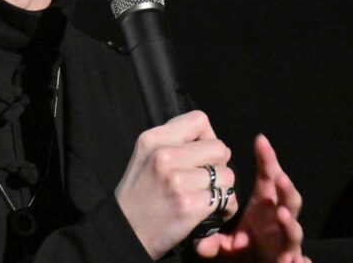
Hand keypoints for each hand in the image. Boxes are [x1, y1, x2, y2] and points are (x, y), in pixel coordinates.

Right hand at [115, 110, 239, 258]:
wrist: (126, 232)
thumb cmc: (139, 194)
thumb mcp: (145, 156)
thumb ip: (173, 141)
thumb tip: (210, 139)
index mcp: (154, 139)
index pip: (199, 120)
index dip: (208, 136)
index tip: (201, 154)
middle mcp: (164, 155)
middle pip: (219, 147)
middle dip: (219, 164)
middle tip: (205, 179)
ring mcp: (177, 181)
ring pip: (226, 175)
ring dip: (223, 188)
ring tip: (208, 196)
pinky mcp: (189, 206)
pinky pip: (226, 198)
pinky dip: (225, 207)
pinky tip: (214, 211)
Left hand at [194, 134, 308, 262]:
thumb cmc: (247, 246)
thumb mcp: (228, 241)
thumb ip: (214, 240)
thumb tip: (199, 244)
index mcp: (266, 206)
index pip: (269, 178)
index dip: (267, 159)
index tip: (260, 140)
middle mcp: (280, 220)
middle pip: (288, 201)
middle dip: (286, 189)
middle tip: (280, 178)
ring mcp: (286, 241)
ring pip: (294, 230)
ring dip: (291, 222)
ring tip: (283, 215)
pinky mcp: (289, 260)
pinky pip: (297, 260)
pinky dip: (300, 261)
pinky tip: (300, 261)